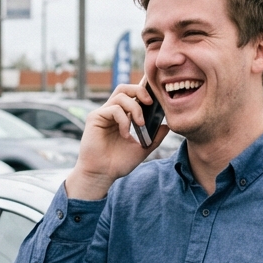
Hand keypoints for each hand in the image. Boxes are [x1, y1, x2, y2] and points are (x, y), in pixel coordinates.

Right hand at [65, 81, 169, 200]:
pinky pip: (114, 109)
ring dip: (135, 108)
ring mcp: (102, 114)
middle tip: (150, 103)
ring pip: (121, 95)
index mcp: (121, 117)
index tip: (155, 98)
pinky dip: (124, 120)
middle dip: (140, 90)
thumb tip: (167, 125)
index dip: (143, 91)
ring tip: (140, 125)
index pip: (131, 95)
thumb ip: (155, 137)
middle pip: (124, 88)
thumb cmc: (119, 163)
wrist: (103, 174)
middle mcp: (111, 112)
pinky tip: (125, 135)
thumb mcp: (143, 149)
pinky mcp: (95, 117)